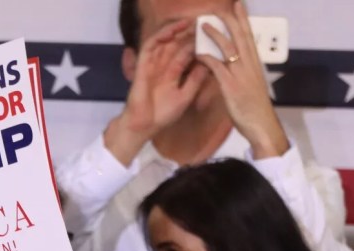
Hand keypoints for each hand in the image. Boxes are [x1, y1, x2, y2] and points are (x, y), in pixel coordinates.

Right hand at [105, 19, 207, 162]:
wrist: (144, 125)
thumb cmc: (163, 115)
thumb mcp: (185, 96)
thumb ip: (196, 80)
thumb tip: (210, 64)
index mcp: (174, 74)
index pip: (186, 55)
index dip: (197, 44)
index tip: (210, 36)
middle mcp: (164, 67)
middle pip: (176, 45)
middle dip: (188, 34)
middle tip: (202, 24)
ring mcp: (153, 65)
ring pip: (164, 42)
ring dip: (175, 31)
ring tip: (189, 23)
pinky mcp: (143, 65)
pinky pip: (150, 46)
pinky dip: (160, 36)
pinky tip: (171, 31)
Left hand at [195, 0, 288, 158]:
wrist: (261, 124)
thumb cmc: (256, 108)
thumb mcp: (251, 85)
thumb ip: (244, 72)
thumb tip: (236, 65)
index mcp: (255, 63)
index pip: (249, 36)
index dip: (244, 20)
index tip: (239, 6)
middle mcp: (250, 64)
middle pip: (241, 36)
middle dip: (232, 19)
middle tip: (224, 5)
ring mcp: (241, 74)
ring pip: (228, 48)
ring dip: (216, 34)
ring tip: (204, 24)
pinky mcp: (231, 85)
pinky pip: (217, 67)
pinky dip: (207, 58)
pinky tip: (198, 52)